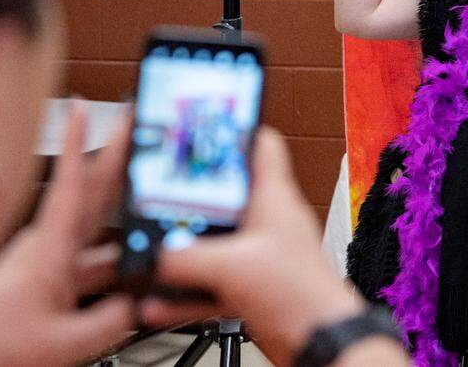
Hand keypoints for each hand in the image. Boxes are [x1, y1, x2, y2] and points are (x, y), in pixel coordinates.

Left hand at [0, 103, 134, 365]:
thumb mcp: (66, 340)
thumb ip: (114, 319)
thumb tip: (144, 305)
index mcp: (49, 250)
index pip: (69, 183)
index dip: (77, 142)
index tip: (82, 107)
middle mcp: (50, 249)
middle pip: (93, 193)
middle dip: (116, 156)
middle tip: (136, 124)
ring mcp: (51, 265)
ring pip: (101, 235)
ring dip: (130, 221)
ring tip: (161, 203)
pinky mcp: (52, 284)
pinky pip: (96, 266)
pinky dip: (122, 263)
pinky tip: (143, 269)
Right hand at [140, 129, 408, 366]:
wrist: (320, 342)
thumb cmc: (300, 294)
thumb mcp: (232, 266)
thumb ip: (185, 258)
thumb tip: (152, 257)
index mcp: (274, 198)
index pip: (262, 144)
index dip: (236, 128)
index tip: (203, 124)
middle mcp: (268, 220)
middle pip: (225, 193)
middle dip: (189, 196)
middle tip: (156, 193)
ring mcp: (261, 253)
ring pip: (214, 241)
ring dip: (181, 251)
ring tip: (148, 254)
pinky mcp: (254, 285)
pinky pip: (211, 281)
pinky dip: (185, 291)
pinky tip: (157, 303)